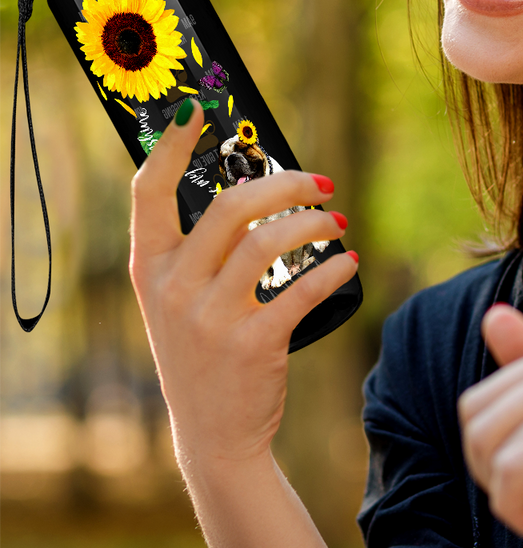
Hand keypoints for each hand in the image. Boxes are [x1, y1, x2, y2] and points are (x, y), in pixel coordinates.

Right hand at [129, 100, 358, 468]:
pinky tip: (348, 262)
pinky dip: (333, 269)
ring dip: (316, 224)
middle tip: (322, 184)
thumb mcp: (180, 303)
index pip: (149, 191)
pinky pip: (303, 289)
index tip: (197, 112)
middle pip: (232, 206)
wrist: (213, 434)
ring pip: (271, 242)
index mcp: (150, 268)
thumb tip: (252, 192)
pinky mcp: (253, 343)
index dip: (172, 146)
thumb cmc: (204, 354)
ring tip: (338, 223)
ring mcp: (210, 318)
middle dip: (286, 184)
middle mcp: (173, 288)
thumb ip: (198, 253)